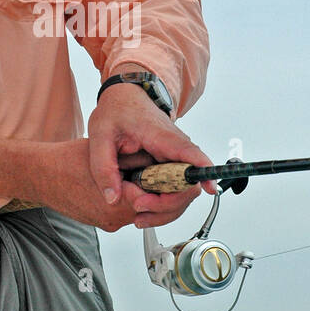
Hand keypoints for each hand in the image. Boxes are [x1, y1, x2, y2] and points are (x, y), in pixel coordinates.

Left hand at [87, 83, 216, 230]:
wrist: (125, 97)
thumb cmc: (117, 110)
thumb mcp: (99, 136)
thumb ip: (103, 168)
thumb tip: (113, 198)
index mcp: (161, 136)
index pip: (190, 153)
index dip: (204, 171)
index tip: (210, 187)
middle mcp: (175, 148)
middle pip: (188, 184)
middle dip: (166, 205)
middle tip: (138, 206)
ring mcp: (175, 158)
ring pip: (183, 192)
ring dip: (164, 209)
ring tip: (137, 213)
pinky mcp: (170, 166)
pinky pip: (175, 190)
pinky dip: (162, 204)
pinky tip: (144, 208)